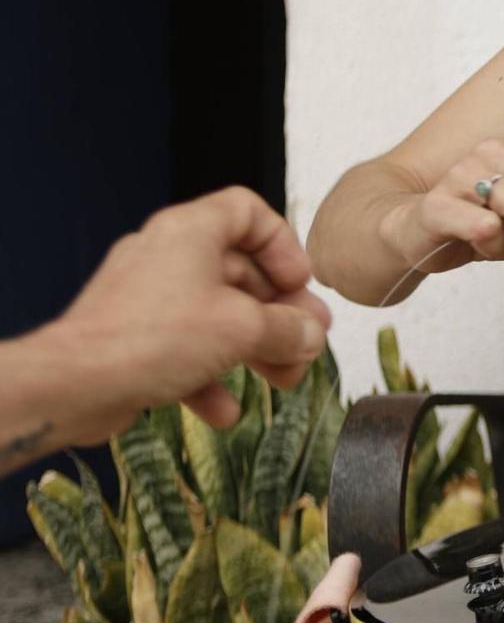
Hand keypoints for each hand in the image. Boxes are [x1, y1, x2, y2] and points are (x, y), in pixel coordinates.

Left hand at [42, 186, 331, 442]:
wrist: (73, 386)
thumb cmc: (148, 339)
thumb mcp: (243, 329)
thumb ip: (288, 330)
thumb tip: (311, 336)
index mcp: (190, 232)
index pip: (249, 213)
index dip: (283, 246)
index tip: (300, 284)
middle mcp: (165, 256)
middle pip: (238, 272)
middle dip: (278, 312)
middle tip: (305, 340)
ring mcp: (145, 297)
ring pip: (215, 313)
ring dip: (253, 347)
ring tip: (282, 378)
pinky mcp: (130, 336)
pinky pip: (183, 346)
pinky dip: (210, 373)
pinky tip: (225, 409)